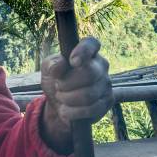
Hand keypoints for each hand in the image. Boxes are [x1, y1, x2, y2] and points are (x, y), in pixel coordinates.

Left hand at [39, 37, 112, 153]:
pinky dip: (72, 112)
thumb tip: (61, 65)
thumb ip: (52, 64)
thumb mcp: (48, 70)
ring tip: (61, 97)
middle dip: (66, 83)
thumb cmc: (56, 81)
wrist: (59, 105)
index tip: (72, 61)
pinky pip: (91, 109)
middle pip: (89, 73)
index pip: (91, 43)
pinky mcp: (108, 102)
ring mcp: (107, 84)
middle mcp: (101, 65)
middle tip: (58, 86)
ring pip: (88, 94)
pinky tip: (66, 110)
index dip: (83, 51)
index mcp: (87, 52)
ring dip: (67, 99)